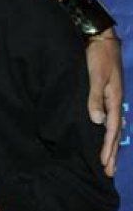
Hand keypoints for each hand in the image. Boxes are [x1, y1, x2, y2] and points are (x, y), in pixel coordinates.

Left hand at [85, 31, 123, 176]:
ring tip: (109, 161)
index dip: (107, 148)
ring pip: (114, 127)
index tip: (104, 164)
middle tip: (109, 173)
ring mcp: (113, 98)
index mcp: (114, 100)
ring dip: (112, 145)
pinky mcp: (108, 93)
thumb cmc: (97, 56)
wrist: (101, 38)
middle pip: (115, 133)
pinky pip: (111, 118)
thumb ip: (95, 98)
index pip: (112, 130)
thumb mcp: (95, 76)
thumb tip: (98, 121)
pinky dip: (110, 131)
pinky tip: (108, 136)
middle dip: (112, 153)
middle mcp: (115, 101)